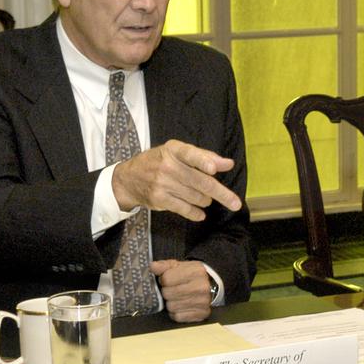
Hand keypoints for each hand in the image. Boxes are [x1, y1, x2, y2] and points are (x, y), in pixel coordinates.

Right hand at [112, 139, 241, 220]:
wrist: (128, 179)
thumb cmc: (159, 162)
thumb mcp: (177, 152)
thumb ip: (204, 156)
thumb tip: (227, 164)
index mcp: (173, 150)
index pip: (190, 154)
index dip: (203, 162)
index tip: (214, 169)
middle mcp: (168, 166)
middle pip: (201, 182)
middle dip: (221, 194)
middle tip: (236, 203)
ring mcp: (162, 184)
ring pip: (196, 197)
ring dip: (206, 200)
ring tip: (204, 197)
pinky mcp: (160, 200)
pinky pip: (185, 209)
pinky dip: (196, 213)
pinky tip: (200, 213)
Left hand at [151, 259, 212, 322]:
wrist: (211, 286)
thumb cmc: (191, 276)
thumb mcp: (179, 266)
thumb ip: (164, 266)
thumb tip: (153, 266)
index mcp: (196, 271)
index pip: (167, 279)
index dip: (163, 280)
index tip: (167, 280)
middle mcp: (202, 287)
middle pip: (168, 293)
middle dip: (166, 292)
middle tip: (172, 289)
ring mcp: (203, 301)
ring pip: (171, 306)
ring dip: (171, 303)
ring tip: (177, 298)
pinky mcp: (202, 313)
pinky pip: (178, 317)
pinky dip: (176, 313)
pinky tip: (181, 306)